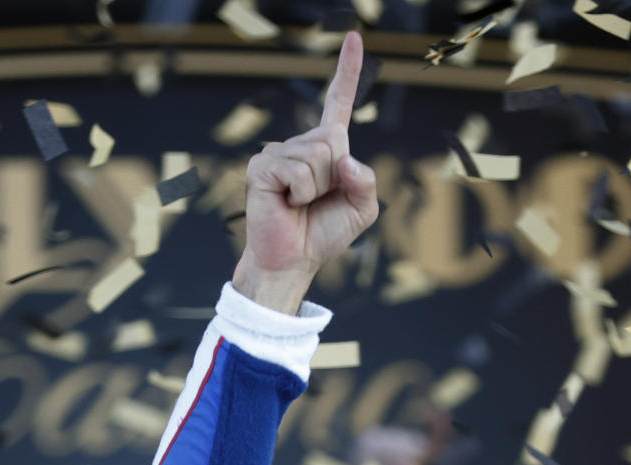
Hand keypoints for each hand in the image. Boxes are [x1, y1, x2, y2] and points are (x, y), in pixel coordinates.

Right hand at [233, 31, 378, 313]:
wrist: (292, 261)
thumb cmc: (322, 235)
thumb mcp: (361, 211)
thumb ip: (367, 183)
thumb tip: (347, 160)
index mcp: (326, 150)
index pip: (337, 103)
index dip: (348, 72)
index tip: (355, 38)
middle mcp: (301, 144)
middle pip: (334, 138)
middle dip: (336, 175)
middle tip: (316, 200)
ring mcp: (279, 152)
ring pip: (318, 155)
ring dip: (317, 188)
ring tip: (299, 204)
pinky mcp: (262, 166)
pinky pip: (298, 170)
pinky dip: (300, 193)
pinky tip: (286, 203)